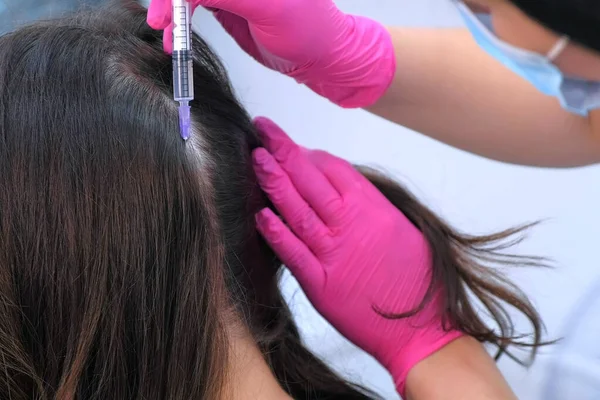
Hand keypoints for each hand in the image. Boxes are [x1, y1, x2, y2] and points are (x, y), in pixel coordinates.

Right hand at [146, 0, 395, 106]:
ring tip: (168, 37)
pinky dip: (182, 20)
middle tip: (159, 23)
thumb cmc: (307, 30)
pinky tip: (176, 37)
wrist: (321, 57)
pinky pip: (195, 4)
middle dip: (171, 1)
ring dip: (173, 11)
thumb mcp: (267, 8)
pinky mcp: (227, 2)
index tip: (164, 13)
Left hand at [251, 117, 462, 394]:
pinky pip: (295, 254)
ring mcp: (336, 255)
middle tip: (263, 130)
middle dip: (284, 152)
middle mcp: (353, 227)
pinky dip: (277, 233)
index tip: (292, 146)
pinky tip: (260, 214)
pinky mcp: (323, 286)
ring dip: (275, 183)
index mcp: (375, 210)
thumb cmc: (420, 281)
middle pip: (312, 181)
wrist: (426, 329)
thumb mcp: (405, 231)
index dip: (309, 154)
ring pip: (299, 211)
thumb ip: (372, 208)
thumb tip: (346, 189)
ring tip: (256, 159)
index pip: (335, 170)